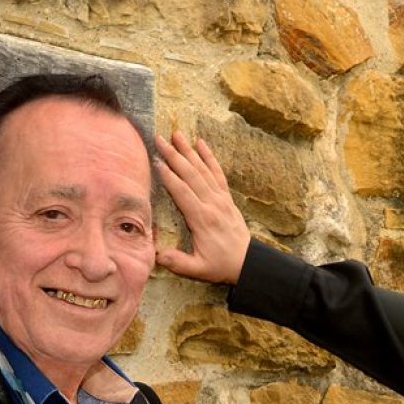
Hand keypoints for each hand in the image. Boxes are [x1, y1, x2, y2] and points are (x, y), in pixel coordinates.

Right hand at [154, 128, 250, 286]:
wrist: (248, 262)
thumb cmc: (220, 265)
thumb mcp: (198, 270)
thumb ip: (178, 262)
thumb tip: (158, 255)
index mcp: (202, 219)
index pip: (182, 192)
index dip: (169, 176)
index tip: (156, 161)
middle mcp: (212, 204)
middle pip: (191, 175)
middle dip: (174, 155)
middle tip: (160, 139)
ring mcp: (221, 198)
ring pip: (203, 170)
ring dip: (189, 151)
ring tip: (177, 134)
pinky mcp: (226, 197)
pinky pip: (217, 173)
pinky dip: (209, 157)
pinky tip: (201, 143)